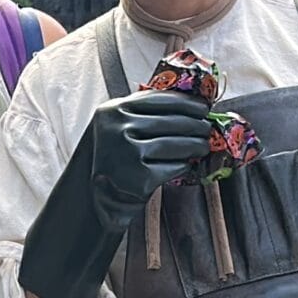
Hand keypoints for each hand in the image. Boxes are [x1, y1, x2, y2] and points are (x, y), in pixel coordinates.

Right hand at [18, 89, 212, 297]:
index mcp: (112, 111)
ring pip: (176, 144)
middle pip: (172, 122)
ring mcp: (127, 154)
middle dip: (195, 126)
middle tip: (207, 129)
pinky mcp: (138, 178)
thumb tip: (189, 104)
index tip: (203, 108)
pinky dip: (182, 166)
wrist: (89, 198)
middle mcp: (117, 129)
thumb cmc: (111, 158)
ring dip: (194, 145)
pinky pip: (173, 167)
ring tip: (202, 146)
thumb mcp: (116, 127)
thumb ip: (142, 113)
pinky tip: (184, 165)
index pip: (160, 100)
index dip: (187, 104)